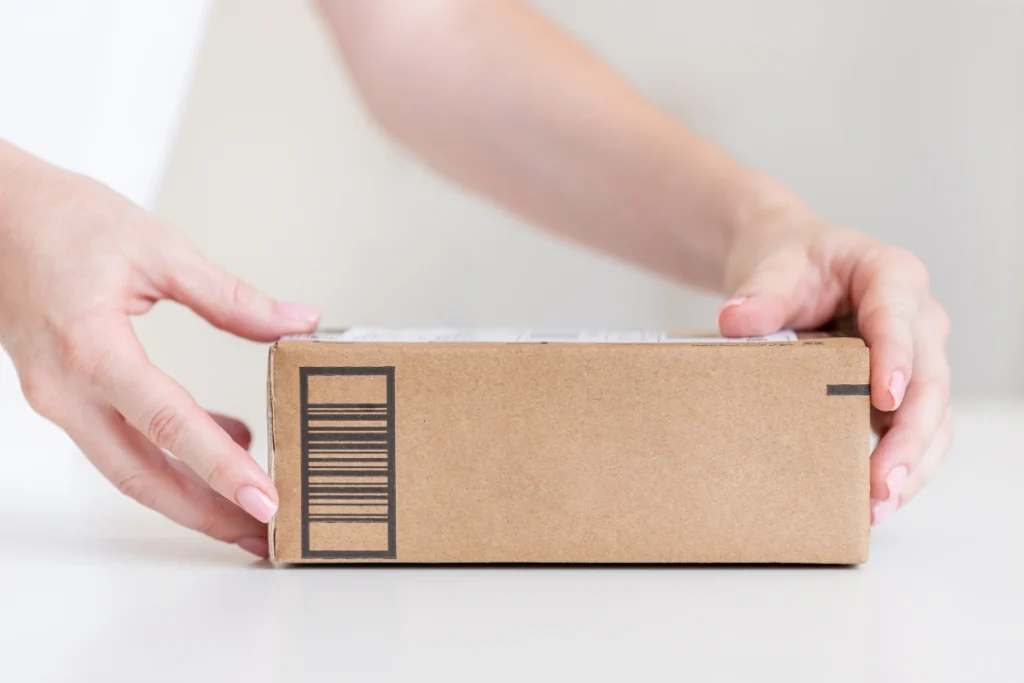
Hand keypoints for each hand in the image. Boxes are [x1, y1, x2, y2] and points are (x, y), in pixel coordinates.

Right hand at [0, 145, 319, 555]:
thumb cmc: (61, 219)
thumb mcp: (158, 248)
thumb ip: (230, 297)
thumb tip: (295, 323)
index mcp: (92, 348)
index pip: (169, 424)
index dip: (221, 468)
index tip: (265, 500)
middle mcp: (66, 388)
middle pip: (142, 474)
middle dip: (205, 512)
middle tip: (262, 536)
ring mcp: (57, 397)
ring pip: (127, 467)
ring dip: (187, 494)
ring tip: (246, 510)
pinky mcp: (62, 394)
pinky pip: (118, 441)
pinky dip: (167, 456)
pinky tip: (223, 440)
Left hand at [717, 199, 950, 524]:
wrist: (789, 266)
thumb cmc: (789, 260)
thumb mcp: (772, 265)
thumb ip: (760, 292)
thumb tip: (734, 321)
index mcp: (891, 275)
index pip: (899, 319)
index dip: (895, 358)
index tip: (882, 397)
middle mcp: (918, 318)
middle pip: (929, 382)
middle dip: (909, 438)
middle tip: (880, 485)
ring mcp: (916, 358)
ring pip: (932, 417)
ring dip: (911, 466)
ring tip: (878, 508)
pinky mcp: (901, 389)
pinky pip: (912, 431)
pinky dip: (900, 466)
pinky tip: (873, 501)